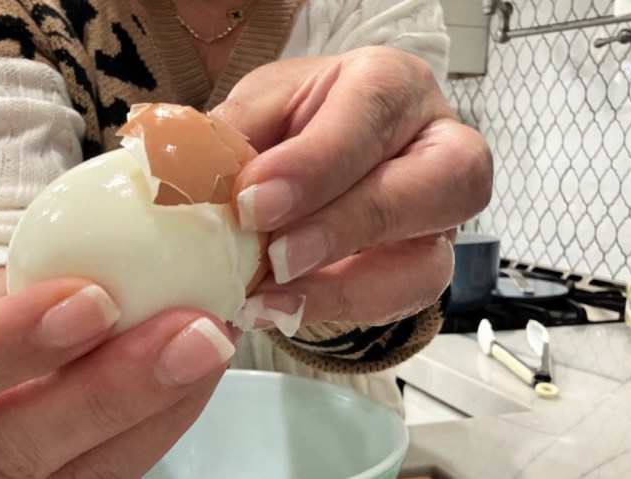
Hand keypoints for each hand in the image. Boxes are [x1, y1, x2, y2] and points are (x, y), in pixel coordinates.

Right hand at [0, 269, 234, 476]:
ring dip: (160, 407)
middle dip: (111, 389)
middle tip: (190, 332)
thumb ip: (37, 280)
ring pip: (79, 476)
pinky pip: (116, 474)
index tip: (92, 297)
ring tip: (211, 344)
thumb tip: (150, 217)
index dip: (2, 345)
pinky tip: (202, 372)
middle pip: (8, 447)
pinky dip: (169, 419)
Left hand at [213, 46, 491, 327]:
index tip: (252, 201)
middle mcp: (440, 146)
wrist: (322, 158)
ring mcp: (441, 219)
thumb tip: (190, 177)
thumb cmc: (298, 125)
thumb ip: (236, 133)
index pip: (371, 115)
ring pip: (428, 261)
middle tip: (275, 257)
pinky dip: (337, 310)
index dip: (315, 164)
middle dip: (349, 225)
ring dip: (344, 288)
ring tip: (269, 300)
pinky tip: (279, 310)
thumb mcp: (261, 108)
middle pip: (439, 184)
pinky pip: (401, 302)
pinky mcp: (425, 269)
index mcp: (393, 85)